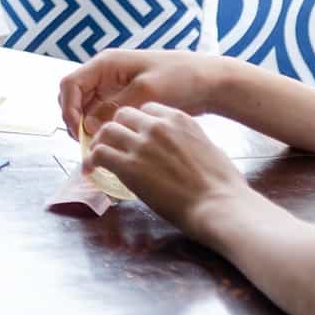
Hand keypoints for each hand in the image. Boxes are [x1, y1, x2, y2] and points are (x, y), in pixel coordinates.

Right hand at [61, 47, 223, 137]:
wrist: (208, 81)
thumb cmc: (180, 77)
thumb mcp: (147, 91)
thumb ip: (115, 107)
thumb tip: (89, 125)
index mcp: (106, 64)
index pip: (70, 84)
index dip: (68, 108)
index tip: (78, 131)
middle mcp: (106, 74)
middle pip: (74, 97)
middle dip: (74, 120)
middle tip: (87, 143)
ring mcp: (114, 88)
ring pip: (86, 108)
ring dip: (87, 126)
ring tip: (99, 146)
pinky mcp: (125, 101)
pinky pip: (103, 115)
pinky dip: (101, 128)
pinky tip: (111, 143)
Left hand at [90, 102, 249, 231]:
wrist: (220, 205)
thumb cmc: (224, 184)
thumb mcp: (209, 148)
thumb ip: (189, 142)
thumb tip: (183, 150)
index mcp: (179, 119)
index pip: (147, 109)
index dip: (137, 122)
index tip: (134, 134)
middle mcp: (157, 126)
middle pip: (123, 115)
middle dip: (117, 129)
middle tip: (112, 144)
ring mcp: (142, 144)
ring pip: (107, 131)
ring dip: (101, 143)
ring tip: (97, 156)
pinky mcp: (129, 166)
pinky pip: (100, 154)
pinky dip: (91, 161)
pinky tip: (90, 170)